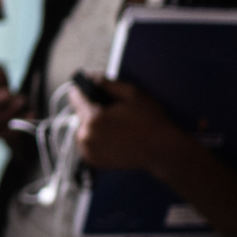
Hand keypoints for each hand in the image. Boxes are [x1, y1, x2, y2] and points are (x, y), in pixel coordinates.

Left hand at [67, 76, 192, 170]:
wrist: (161, 150)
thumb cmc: (150, 121)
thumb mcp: (133, 94)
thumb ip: (107, 83)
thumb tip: (90, 76)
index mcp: (93, 118)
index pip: (75, 97)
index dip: (82, 90)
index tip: (88, 88)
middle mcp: (86, 136)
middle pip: (78, 113)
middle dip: (90, 109)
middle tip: (111, 111)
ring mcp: (87, 150)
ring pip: (81, 128)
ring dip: (91, 124)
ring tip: (113, 125)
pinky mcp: (91, 160)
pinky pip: (85, 143)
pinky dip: (94, 138)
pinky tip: (111, 136)